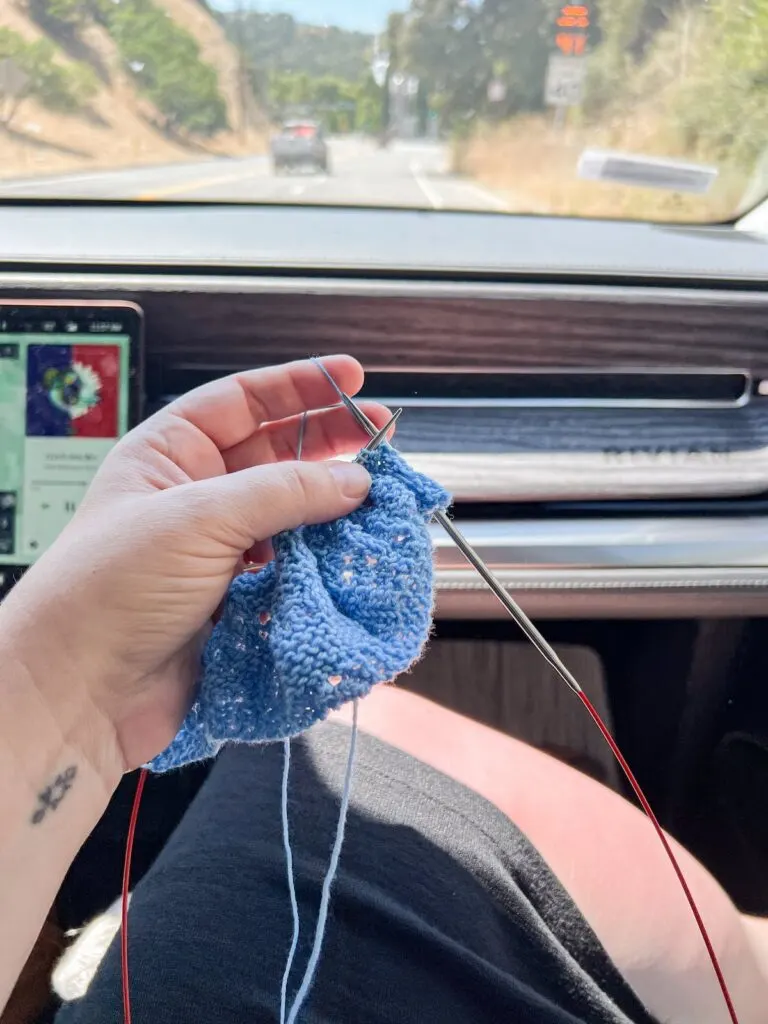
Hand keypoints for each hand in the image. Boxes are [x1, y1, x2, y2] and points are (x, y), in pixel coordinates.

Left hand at [0, 356, 390, 779]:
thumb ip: (284, 493)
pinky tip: (350, 553)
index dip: (298, 385)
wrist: (80, 691)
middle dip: (329, 443)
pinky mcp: (237, 598)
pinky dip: (323, 560)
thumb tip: (355, 480)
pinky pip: (292, 566)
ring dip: (332, 507)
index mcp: (168, 454)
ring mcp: (217, 549)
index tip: (353, 378)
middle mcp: (195, 495)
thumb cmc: (111, 588)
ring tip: (377, 501)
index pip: (242, 401)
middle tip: (383, 437)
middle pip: (276, 453)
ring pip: (290, 514)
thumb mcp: (199, 519)